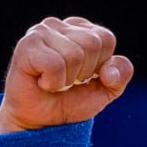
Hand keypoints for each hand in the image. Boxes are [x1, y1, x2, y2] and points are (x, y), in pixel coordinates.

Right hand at [0, 16, 132, 134]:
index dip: (102, 65)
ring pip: (74, 54)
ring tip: (55, 82)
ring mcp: (40, 32)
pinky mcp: (26, 45)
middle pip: (92, 43)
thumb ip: (120, 76)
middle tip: (69, 81)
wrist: (42, 121)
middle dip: (86, 72)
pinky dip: (53, 82)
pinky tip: (43, 82)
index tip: (87, 76)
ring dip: (69, 79)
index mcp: (80, 30)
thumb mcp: (105, 90)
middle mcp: (59, 25)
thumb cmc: (71, 100)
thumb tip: (110, 72)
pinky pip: (54, 64)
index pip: (106, 38)